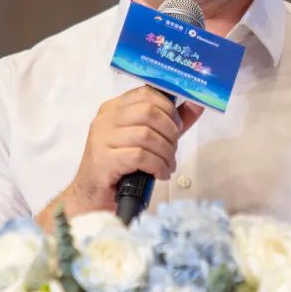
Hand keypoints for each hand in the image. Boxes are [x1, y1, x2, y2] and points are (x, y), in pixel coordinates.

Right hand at [63, 86, 204, 214]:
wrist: (92, 198)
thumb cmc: (121, 168)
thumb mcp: (146, 141)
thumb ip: (170, 122)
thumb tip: (198, 104)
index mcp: (114, 108)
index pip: (146, 93)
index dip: (169, 109)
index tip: (177, 127)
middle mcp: (106, 118)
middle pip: (149, 112)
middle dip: (170, 132)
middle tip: (172, 150)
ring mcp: (102, 138)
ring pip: (146, 135)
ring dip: (166, 152)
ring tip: (168, 165)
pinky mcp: (103, 159)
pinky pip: (140, 156)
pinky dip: (157, 165)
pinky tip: (160, 174)